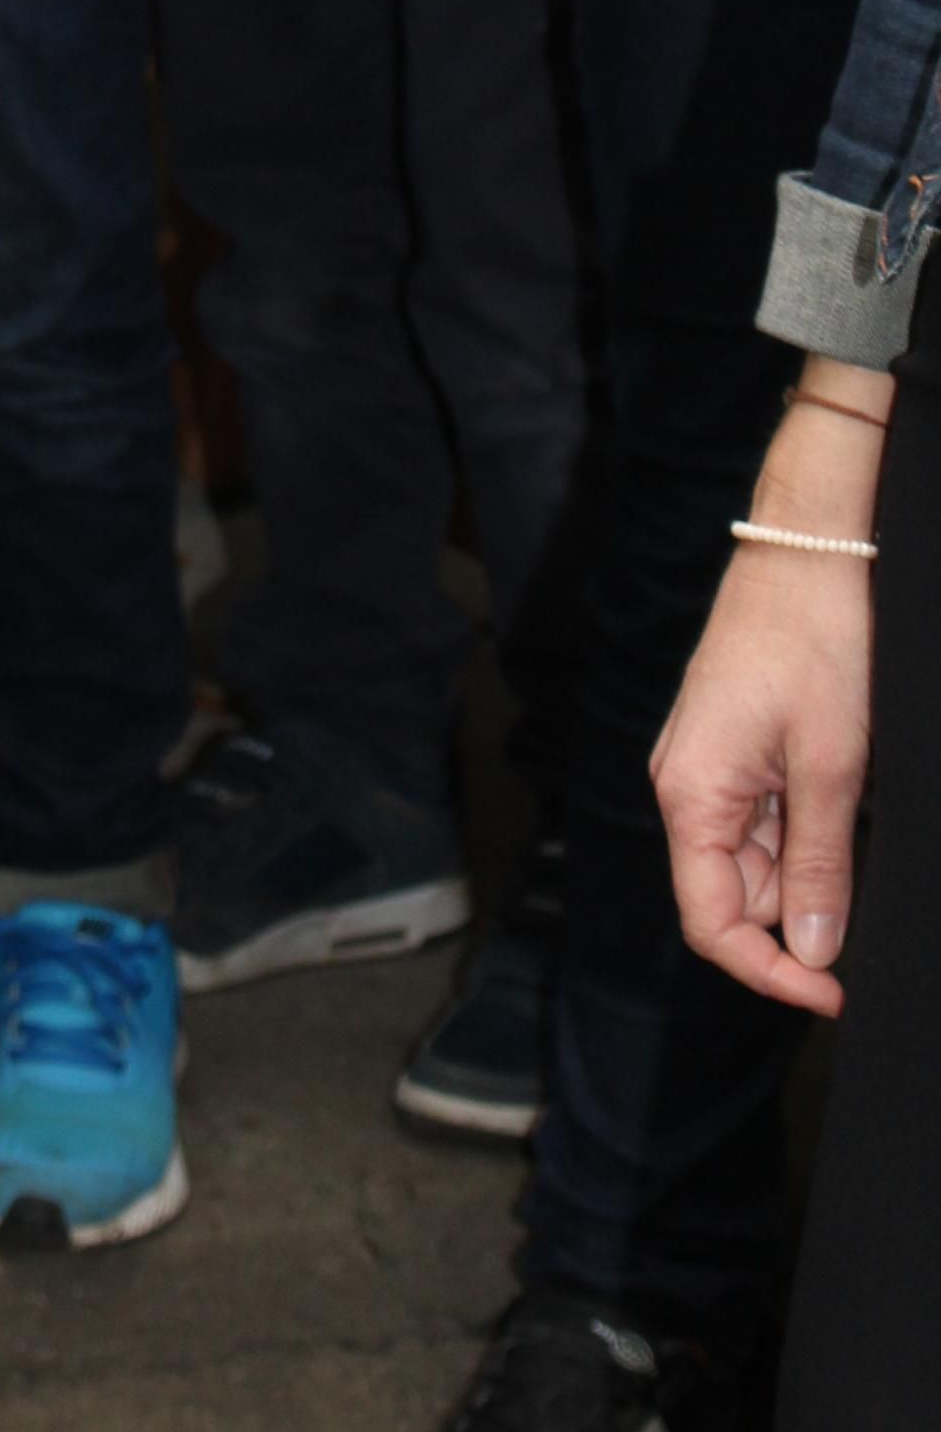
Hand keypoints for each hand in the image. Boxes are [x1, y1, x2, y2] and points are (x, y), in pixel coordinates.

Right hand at [652, 543, 873, 1015]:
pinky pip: (760, 820)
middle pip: (732, 896)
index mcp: (691, 794)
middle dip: (797, 910)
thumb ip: (818, 865)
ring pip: (752, 861)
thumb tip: (814, 951)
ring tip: (849, 803)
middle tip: (862, 879)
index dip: (770, 972)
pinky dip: (802, 828)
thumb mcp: (832, 766)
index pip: (711, 922)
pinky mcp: (729, 749)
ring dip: (805, 862)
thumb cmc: (815, 643)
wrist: (806, 553)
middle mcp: (684, 785)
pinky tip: (835, 790)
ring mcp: (705, 766)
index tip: (835, 993)